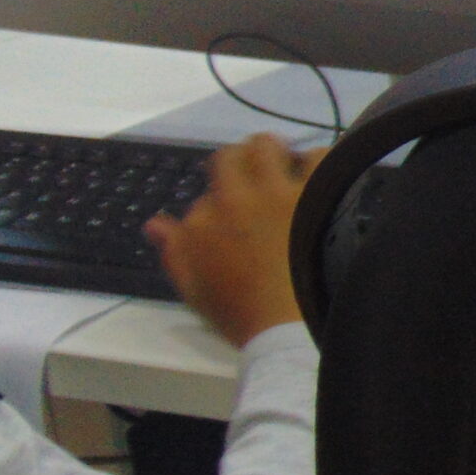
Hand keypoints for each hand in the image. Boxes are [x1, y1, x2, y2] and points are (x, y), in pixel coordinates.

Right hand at [145, 134, 321, 348]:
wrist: (286, 328)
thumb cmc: (240, 313)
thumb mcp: (193, 288)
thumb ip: (174, 250)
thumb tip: (155, 223)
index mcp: (202, 220)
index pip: (205, 193)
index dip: (220, 199)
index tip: (236, 209)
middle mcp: (233, 199)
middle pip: (231, 156)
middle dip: (242, 160)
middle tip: (259, 169)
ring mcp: (274, 194)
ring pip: (268, 146)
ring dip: (276, 152)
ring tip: (290, 164)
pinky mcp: (311, 196)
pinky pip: (319, 157)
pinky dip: (319, 161)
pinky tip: (320, 176)